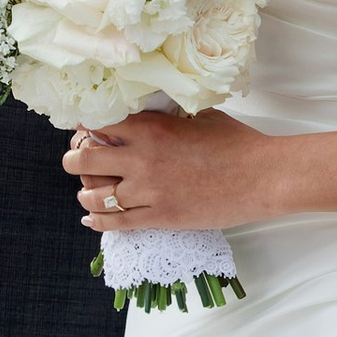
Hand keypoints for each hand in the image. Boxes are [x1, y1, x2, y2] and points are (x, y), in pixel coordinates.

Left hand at [65, 110, 269, 232]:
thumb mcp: (198, 116)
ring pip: (95, 194)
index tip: (84, 130)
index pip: (100, 124)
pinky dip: (97, 222)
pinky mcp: (159, 216)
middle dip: (74, 159)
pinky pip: (115, 223)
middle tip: (75, 160)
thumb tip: (152, 113)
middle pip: (85, 158)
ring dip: (86, 193)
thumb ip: (168, 117)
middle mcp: (142, 157)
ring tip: (86, 192)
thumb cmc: (237, 144)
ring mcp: (149, 190)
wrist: (261, 177)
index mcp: (152, 127)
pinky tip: (90, 219)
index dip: (86, 127)